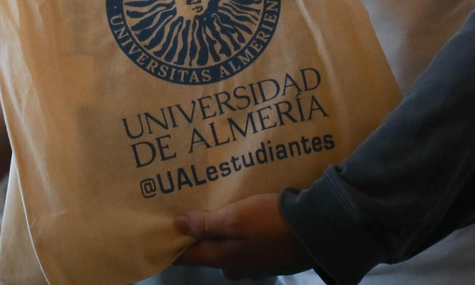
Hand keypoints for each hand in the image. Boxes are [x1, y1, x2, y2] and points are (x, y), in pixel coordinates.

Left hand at [175, 193, 312, 278]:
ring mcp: (255, 262)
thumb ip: (206, 224)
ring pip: (227, 246)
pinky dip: (237, 231)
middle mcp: (236, 266)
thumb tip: (176, 226)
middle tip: (183, 212)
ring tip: (210, 209)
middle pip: (207, 251)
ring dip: (217, 230)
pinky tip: (239, 216)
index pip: (188, 255)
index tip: (157, 231)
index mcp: (223, 259)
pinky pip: (245, 242)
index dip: (171, 244)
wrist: (317, 228)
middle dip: (195, 235)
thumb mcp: (236, 218)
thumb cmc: (272, 222)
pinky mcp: (271, 254)